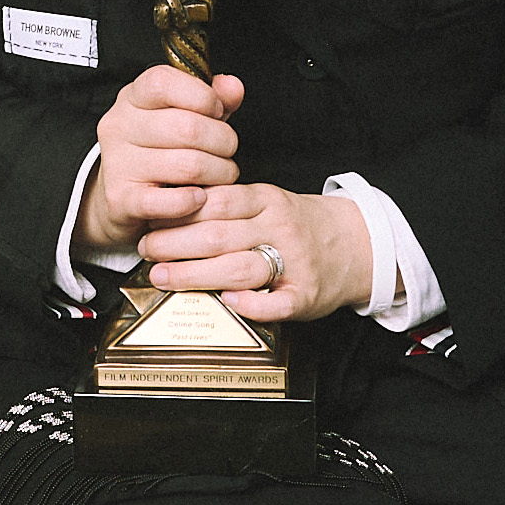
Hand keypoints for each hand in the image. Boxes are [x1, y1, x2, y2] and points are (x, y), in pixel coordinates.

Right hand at [77, 65, 240, 255]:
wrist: (119, 198)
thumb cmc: (159, 150)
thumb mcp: (184, 115)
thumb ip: (212, 99)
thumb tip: (233, 87)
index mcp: (132, 98)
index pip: (163, 83)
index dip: (202, 95)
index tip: (217, 111)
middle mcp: (119, 126)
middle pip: (187, 127)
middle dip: (223, 141)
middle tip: (228, 151)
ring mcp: (117, 164)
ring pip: (188, 166)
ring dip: (219, 173)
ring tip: (222, 174)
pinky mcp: (122, 200)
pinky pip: (169, 201)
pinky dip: (193, 201)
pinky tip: (200, 198)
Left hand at [139, 180, 374, 322]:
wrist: (358, 243)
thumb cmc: (298, 225)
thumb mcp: (266, 203)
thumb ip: (228, 206)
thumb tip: (170, 214)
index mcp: (267, 200)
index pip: (215, 202)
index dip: (177, 213)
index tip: (149, 222)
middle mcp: (280, 227)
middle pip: (218, 236)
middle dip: (174, 246)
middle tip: (146, 252)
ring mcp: (295, 262)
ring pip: (240, 268)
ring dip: (196, 275)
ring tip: (163, 277)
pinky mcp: (306, 294)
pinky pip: (277, 302)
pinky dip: (252, 304)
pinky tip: (228, 303)